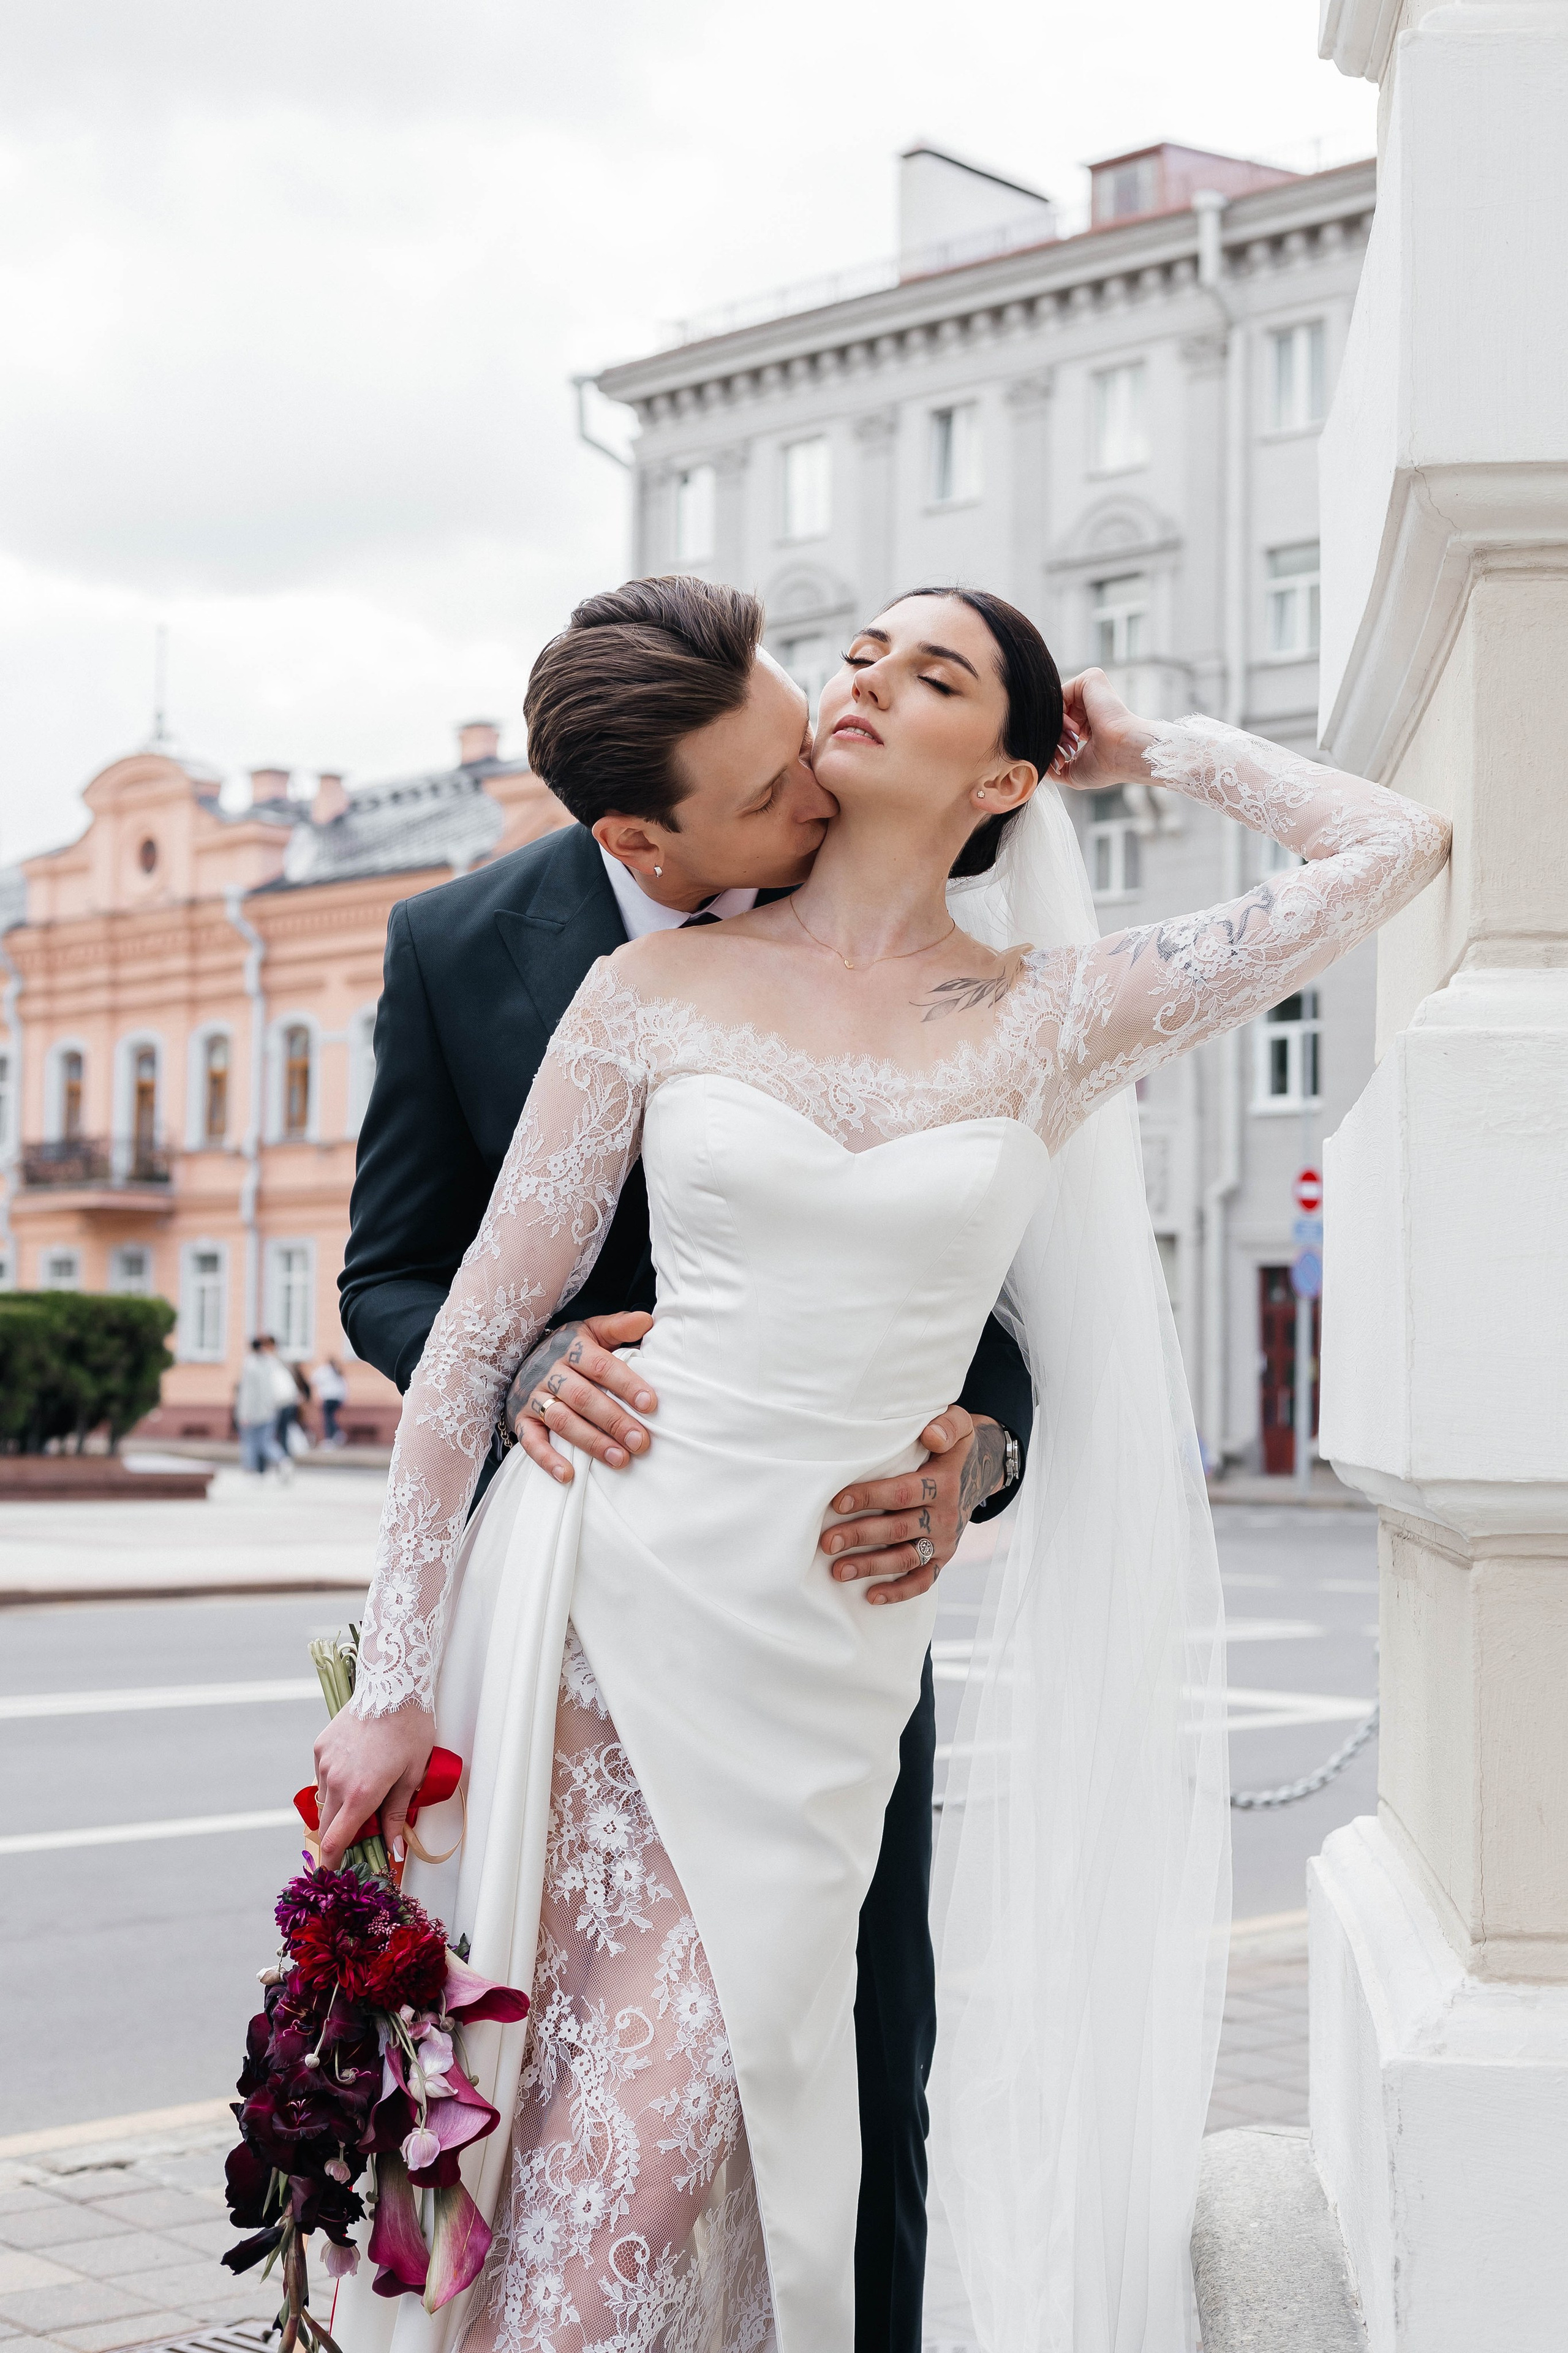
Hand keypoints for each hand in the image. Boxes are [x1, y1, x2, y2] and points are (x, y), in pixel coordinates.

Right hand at [313, 1703, 434, 1868]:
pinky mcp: (320, 1747)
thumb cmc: (411, 1731)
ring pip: (325, 1800)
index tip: (332, 1872)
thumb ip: (398, 1816)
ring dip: (339, 1805)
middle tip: (358, 1833)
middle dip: (338, 1836)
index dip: (332, 1861)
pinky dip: (335, 1780)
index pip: (336, 1841)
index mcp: (361, 1794)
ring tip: (365, 1789)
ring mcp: (325, 1763)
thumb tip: (394, 1850)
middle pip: (327, 1825)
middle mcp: (337, 1782)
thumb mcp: (412, 1776)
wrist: (393, 1686)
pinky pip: (323, 1775)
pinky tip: (356, 1766)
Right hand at [507, 1313, 657, 1483]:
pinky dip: (547, 1459)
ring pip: (562, 1420)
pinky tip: (568, 1475)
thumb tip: (648, 1321)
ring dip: (591, 1442)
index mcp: (572, 1347)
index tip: (650, 1404)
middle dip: (614, 1420)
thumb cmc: (570, 1349)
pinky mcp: (520, 1419)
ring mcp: (533, 1396)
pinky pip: (531, 1441)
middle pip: (583, 1397)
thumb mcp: (592, 1331)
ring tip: (620, 1460)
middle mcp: (550, 1371)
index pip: (600, 1365)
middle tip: (641, 1442)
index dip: (625, 1384)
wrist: (518, 1357)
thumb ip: (619, 1327)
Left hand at [819, 1410, 1008, 1604]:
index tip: (837, 1502)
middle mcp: (945, 1515)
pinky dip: (899, 1591)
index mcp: (944, 1483)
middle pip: (898, 1529)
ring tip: (838, 1571)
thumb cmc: (953, 1445)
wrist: (978, 1472)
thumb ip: (947, 1425)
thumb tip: (930, 1435)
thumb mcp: (960, 1424)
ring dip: (871, 1566)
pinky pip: (924, 1580)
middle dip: (860, 1536)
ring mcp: (944, 1540)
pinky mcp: (943, 1557)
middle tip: (827, 1541)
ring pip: (906, 1558)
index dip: (870, 1497)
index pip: (903, 1492)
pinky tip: (871, 1596)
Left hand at [1049, 668, 1157, 793]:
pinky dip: (1059, 714)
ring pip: (1054, 706)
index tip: (1061, 761)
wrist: (1121, 754)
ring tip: (1072, 742)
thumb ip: (1052, 765)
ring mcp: (1091, 691)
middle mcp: (1089, 705)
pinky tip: (1073, 728)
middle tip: (1067, 751)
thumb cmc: (1105, 766)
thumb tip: (1034, 764)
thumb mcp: (1072, 771)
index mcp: (1087, 723)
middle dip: (1053, 737)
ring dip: (1056, 728)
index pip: (1057, 726)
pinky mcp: (1091, 679)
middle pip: (1053, 715)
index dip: (1053, 744)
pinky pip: (1059, 694)